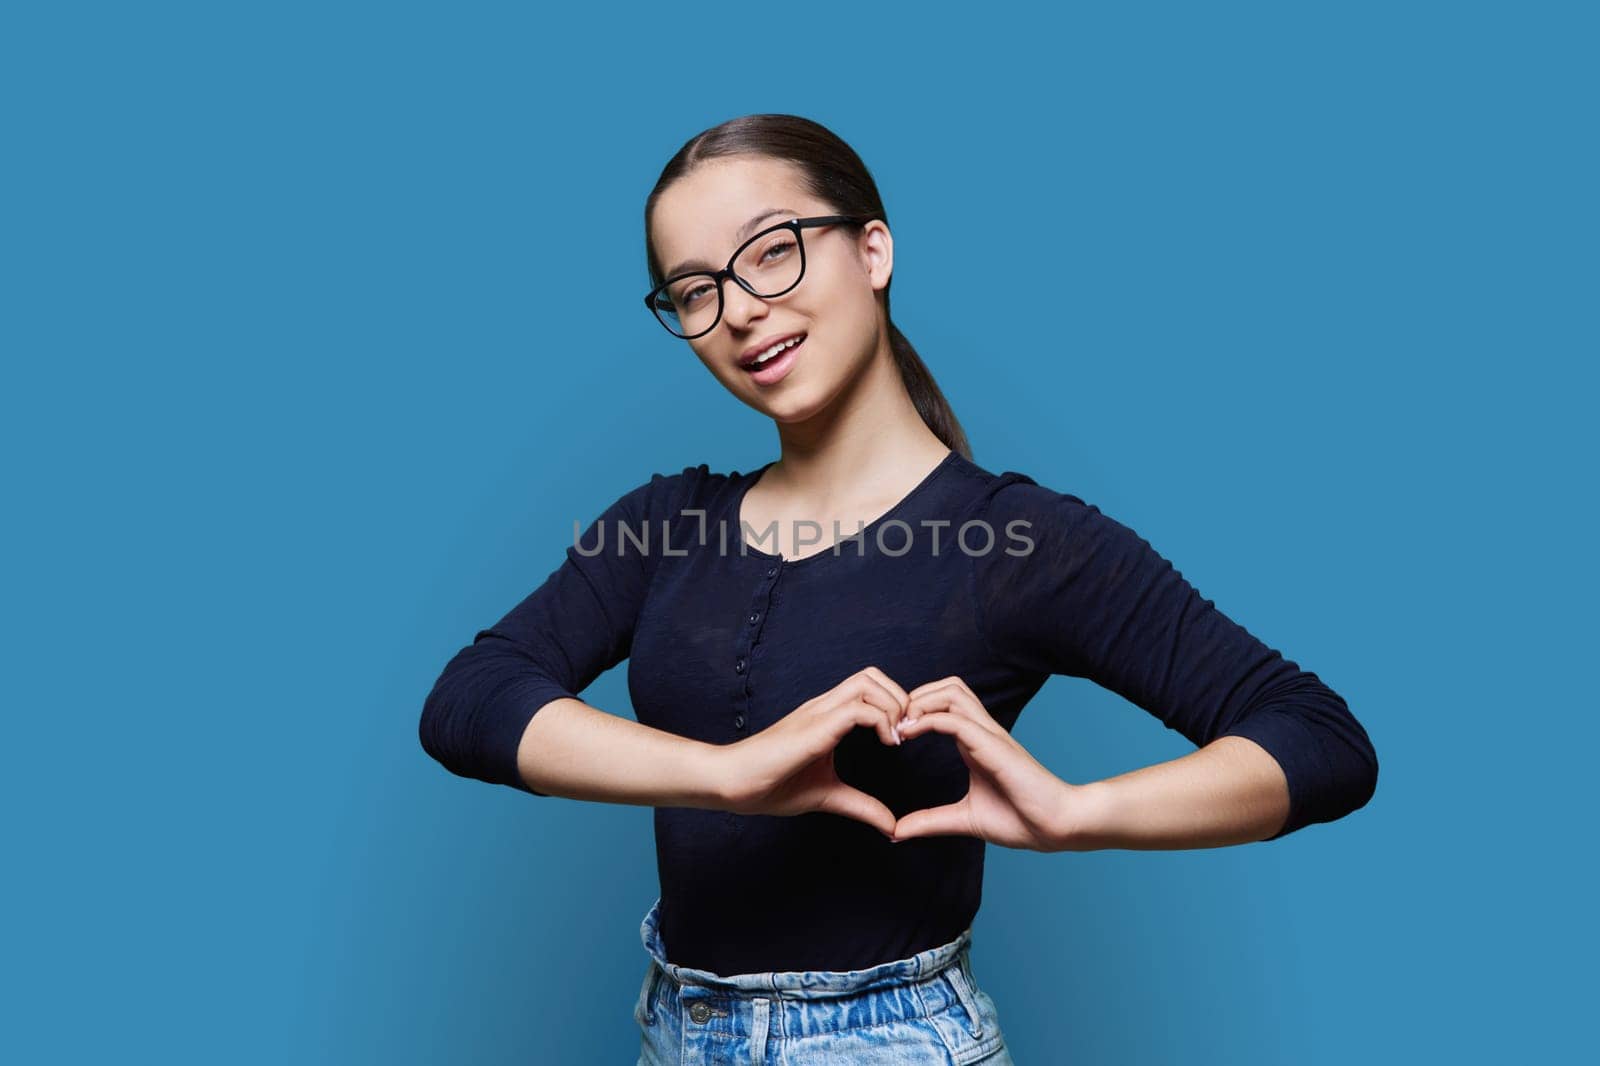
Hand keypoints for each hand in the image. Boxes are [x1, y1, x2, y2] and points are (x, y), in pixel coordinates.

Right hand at [714, 667, 909, 837]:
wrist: (732, 784)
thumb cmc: (771, 785)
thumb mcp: (829, 796)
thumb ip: (862, 806)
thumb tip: (892, 827)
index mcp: (827, 716)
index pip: (869, 687)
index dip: (895, 704)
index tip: (904, 739)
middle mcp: (824, 707)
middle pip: (872, 675)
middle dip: (900, 697)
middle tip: (906, 733)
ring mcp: (818, 714)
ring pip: (867, 682)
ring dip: (893, 706)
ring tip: (896, 738)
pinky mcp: (814, 729)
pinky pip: (857, 709)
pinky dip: (881, 721)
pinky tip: (886, 744)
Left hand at [890, 675, 1075, 850]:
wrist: (1056, 827)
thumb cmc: (1020, 820)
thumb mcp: (963, 819)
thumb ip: (930, 821)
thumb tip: (895, 832)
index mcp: (975, 743)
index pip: (946, 704)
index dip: (916, 709)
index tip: (893, 734)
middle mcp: (982, 732)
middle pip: (948, 687)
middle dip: (916, 696)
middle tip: (893, 724)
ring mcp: (989, 735)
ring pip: (952, 692)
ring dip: (921, 702)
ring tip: (901, 726)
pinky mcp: (993, 746)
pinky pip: (957, 719)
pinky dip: (929, 719)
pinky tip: (909, 733)